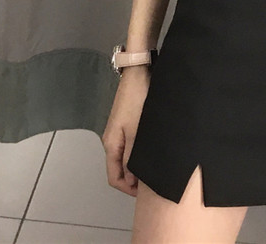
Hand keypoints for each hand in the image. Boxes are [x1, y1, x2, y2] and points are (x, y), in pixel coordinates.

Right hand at [101, 66, 150, 195]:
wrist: (138, 73)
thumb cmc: (137, 102)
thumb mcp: (136, 132)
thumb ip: (132, 157)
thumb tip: (132, 180)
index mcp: (111, 145)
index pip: (114, 178)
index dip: (128, 189)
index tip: (145, 192)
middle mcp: (113, 140)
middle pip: (119, 169)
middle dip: (134, 179)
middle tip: (152, 181)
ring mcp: (120, 131)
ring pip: (126, 157)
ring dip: (138, 165)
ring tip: (154, 167)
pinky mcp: (128, 123)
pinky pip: (131, 146)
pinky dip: (139, 153)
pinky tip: (152, 151)